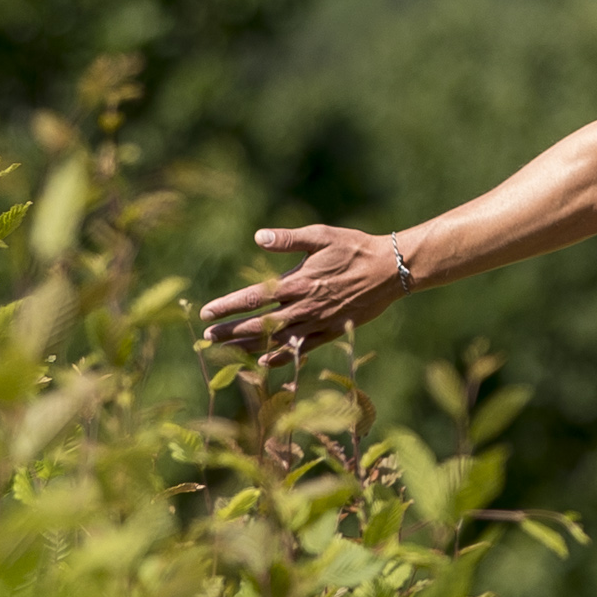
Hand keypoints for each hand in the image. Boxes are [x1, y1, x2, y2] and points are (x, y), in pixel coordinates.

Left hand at [198, 224, 404, 358]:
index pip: (254, 298)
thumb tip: (259, 236)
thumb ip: (290, 239)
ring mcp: (318, 322)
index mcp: (298, 282)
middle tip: (206, 337)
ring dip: (248, 345)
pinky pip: (302, 348)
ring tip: (225, 350)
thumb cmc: (355, 248)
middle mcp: (305, 306)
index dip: (227, 306)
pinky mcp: (332, 331)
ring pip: (276, 339)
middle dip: (230, 331)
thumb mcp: (322, 236)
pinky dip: (282, 356)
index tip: (206, 313)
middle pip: (259, 324)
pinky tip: (264, 360)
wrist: (391, 270)